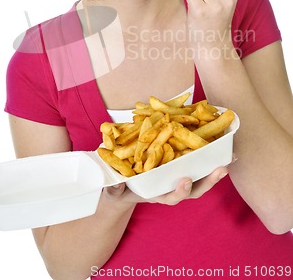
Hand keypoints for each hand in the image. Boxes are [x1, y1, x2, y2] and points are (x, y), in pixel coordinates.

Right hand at [103, 166, 227, 204]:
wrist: (123, 188)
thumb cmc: (119, 189)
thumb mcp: (114, 190)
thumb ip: (115, 188)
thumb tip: (118, 183)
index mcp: (157, 193)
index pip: (171, 197)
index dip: (179, 191)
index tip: (185, 181)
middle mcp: (170, 187)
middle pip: (193, 190)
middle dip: (208, 182)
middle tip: (220, 170)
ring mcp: (176, 177)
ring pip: (199, 177)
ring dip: (214, 170)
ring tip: (229, 159)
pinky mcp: (179, 166)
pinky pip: (196, 163)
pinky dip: (209, 157)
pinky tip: (222, 147)